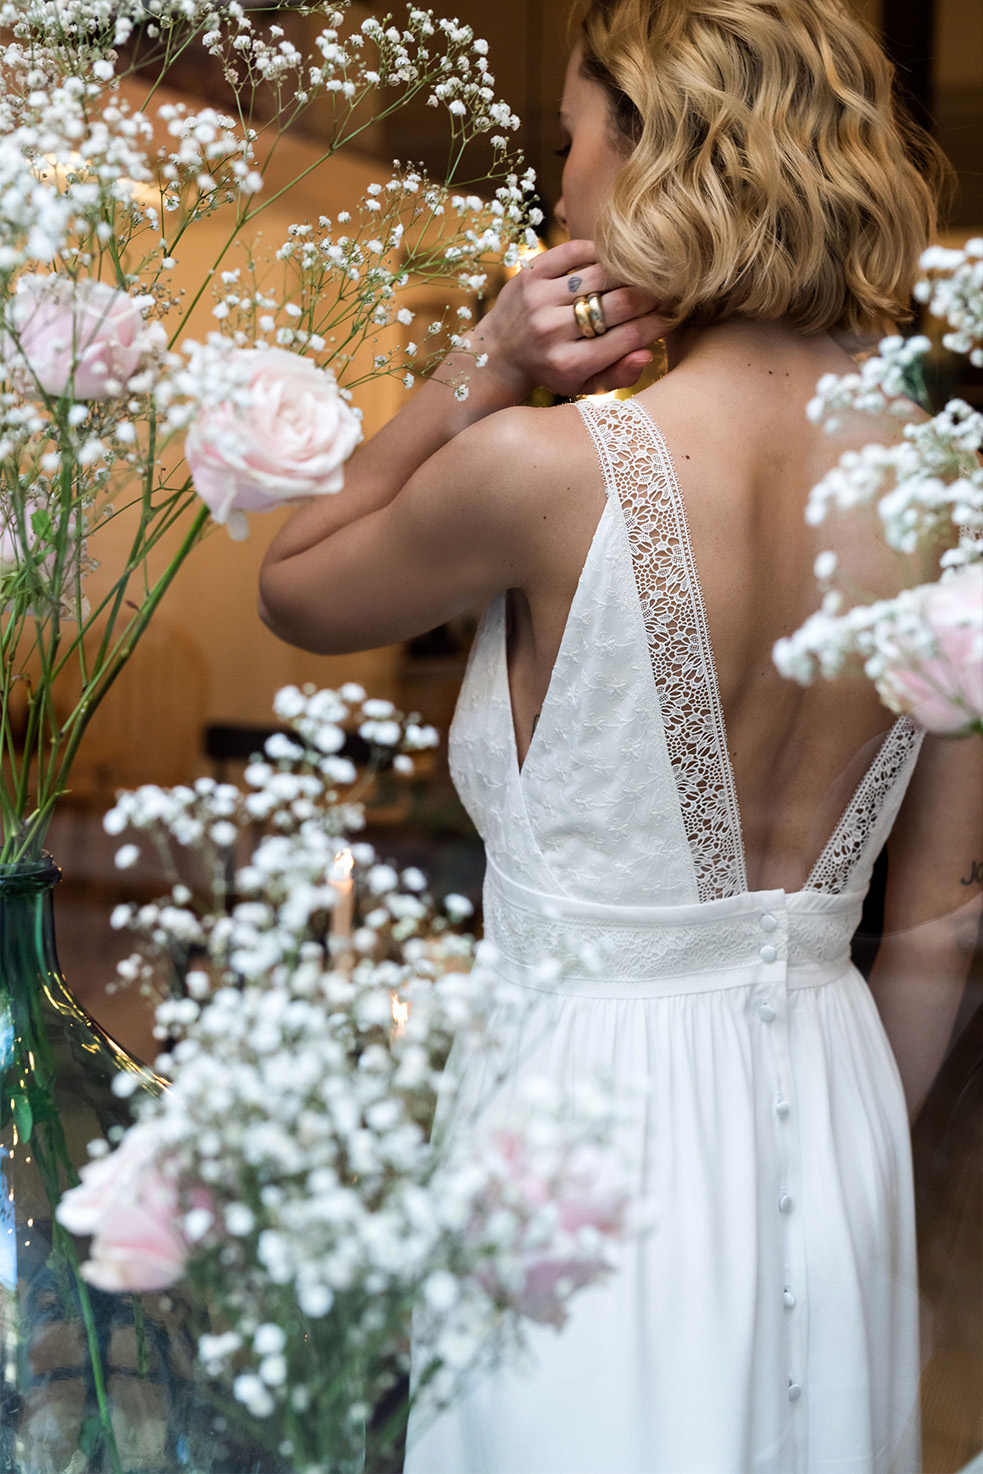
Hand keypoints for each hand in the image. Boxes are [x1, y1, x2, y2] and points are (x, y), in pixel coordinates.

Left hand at [474, 238, 668, 400]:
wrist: (500, 352)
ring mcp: (539, 299)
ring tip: (640, 277)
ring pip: (602, 274)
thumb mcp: (585, 385)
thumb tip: (647, 354)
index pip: (629, 338)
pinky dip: (601, 253)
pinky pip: (577, 251)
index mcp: (569, 364)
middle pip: (621, 304)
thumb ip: (619, 376)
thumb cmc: (554, 369)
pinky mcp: (531, 273)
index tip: (671, 317)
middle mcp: (552, 332)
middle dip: (650, 297)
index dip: (658, 324)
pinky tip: (610, 263)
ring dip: (629, 273)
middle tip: (662, 294)